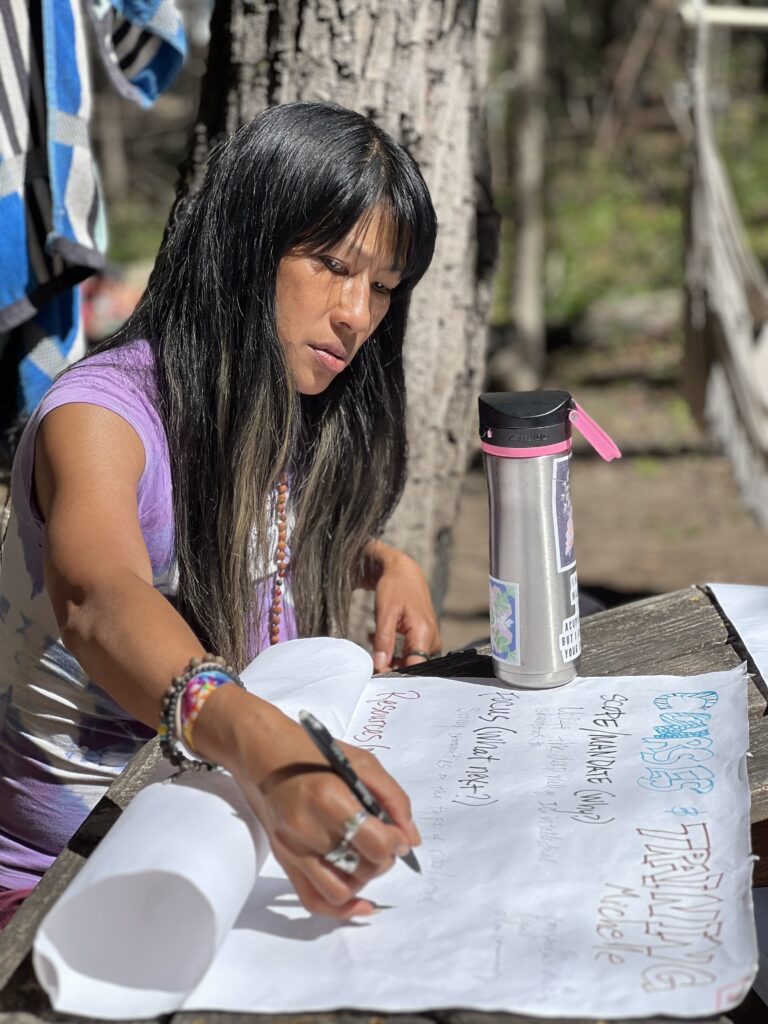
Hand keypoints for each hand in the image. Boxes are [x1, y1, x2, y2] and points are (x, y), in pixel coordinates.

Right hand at [210, 693, 420, 918]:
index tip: (398, 834)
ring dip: (364, 879)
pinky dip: (340, 908)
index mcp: (329, 799)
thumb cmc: (311, 752)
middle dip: (383, 859)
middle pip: (362, 869)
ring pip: (341, 891)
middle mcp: (307, 829)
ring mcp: (292, 849)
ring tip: (366, 856)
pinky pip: (312, 900)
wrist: (261, 751)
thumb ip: (393, 798)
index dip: (396, 843)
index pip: (375, 844)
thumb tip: (410, 839)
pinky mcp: (284, 860)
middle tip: (384, 840)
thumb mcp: (361, 762)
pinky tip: (361, 903)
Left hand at [362, 541, 441, 673]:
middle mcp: (432, 639)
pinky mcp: (426, 638)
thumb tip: (380, 665)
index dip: (395, 675)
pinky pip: (411, 653)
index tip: (376, 675)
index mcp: (424, 633)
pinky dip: (394, 652)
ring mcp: (431, 639)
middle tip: (370, 657)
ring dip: (390, 657)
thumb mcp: (384, 613)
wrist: (405, 572)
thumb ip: (383, 641)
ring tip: (373, 640)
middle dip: (390, 666)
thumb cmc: (394, 587)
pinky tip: (380, 639)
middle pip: (412, 667)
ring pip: (410, 661)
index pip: (414, 667)